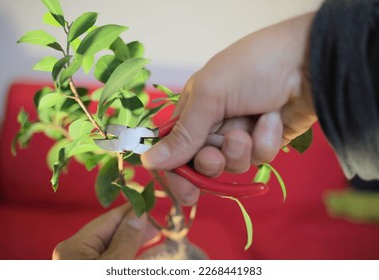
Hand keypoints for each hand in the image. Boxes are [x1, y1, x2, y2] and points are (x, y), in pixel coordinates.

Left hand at [52, 204, 158, 259]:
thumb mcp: (114, 263)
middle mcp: (74, 254)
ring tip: (154, 233)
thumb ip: (126, 239)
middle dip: (134, 226)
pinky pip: (110, 258)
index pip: (108, 219)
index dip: (131, 209)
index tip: (149, 200)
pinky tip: (141, 250)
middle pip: (110, 232)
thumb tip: (138, 213)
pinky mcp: (89, 270)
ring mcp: (81, 264)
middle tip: (157, 221)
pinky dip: (126, 253)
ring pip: (112, 247)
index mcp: (72, 247)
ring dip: (133, 240)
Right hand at [141, 13, 317, 204]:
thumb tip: (147, 161)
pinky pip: (258, 158)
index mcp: (193, 108)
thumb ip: (182, 134)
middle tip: (216, 154)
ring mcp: (240, 133)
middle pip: (201, 163)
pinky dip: (265, 141)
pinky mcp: (265, 141)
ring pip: (231, 164)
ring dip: (240, 149)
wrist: (308, 62)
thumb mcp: (210, 95)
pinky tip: (272, 120)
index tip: (185, 192)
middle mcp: (213, 123)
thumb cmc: (252, 68)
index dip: (176, 172)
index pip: (174, 148)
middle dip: (210, 162)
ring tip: (251, 125)